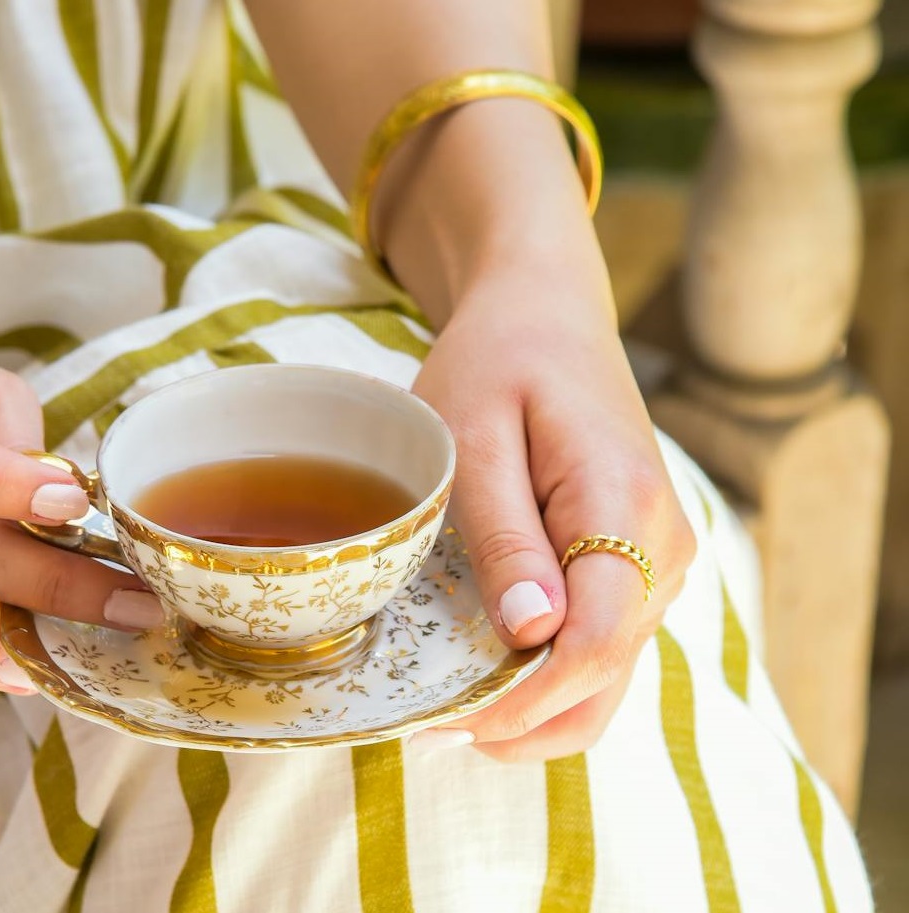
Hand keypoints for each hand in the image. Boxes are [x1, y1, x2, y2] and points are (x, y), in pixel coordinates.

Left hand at [411, 259, 695, 760]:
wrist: (545, 318)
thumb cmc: (498, 363)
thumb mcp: (474, 436)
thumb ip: (505, 534)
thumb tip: (532, 633)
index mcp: (625, 508)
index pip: (595, 644)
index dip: (525, 700)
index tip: (447, 721)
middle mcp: (663, 549)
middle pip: (605, 677)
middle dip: (521, 719)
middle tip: (427, 726)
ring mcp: (659, 564)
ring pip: (608, 676)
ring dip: (534, 708)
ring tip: (445, 709)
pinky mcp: (639, 568)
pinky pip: (603, 648)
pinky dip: (549, 680)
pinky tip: (484, 674)